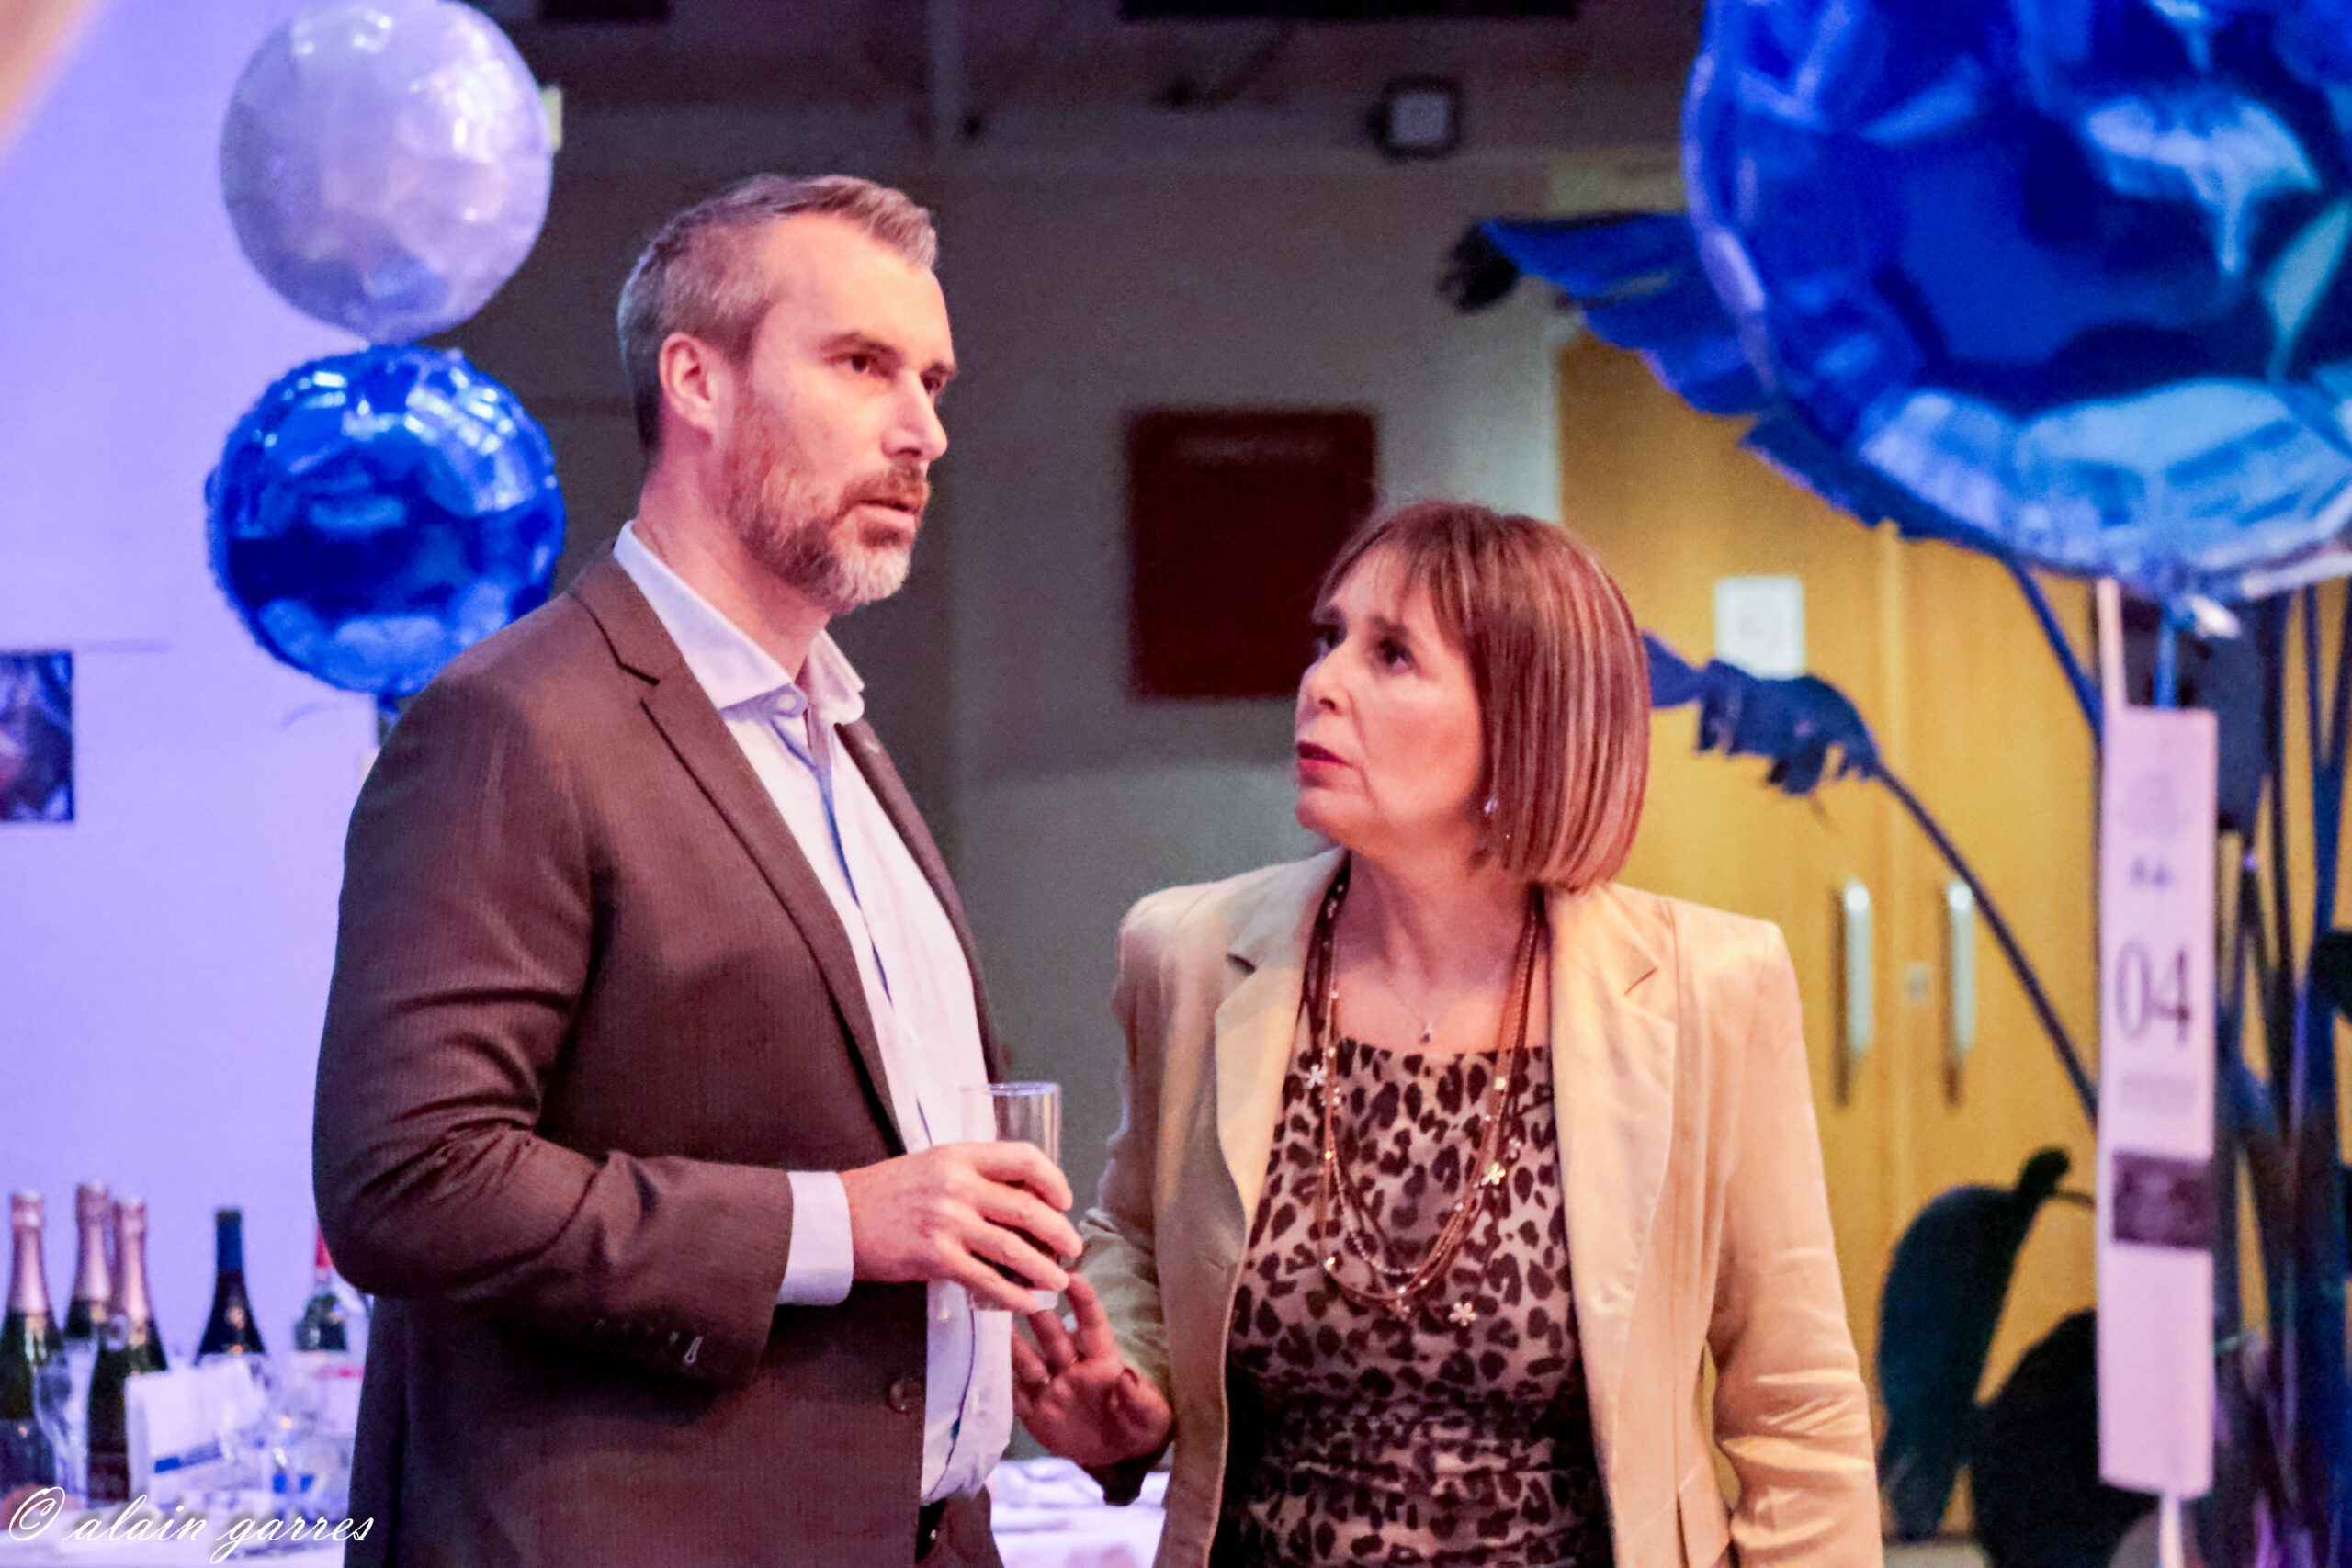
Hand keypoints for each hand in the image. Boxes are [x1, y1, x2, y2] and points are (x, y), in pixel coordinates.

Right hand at [840, 1142, 1081, 1312]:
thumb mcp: (932, 1166)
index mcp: (960, 1155)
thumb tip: (1018, 1202)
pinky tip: (1026, 1302)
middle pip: (1027, 1207)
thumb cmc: (886, 1193)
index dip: (1053, 1179)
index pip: (1023, 1158)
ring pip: (1013, 1247)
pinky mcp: (935, 1257)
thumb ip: (971, 1177)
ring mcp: (947, 1221)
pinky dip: (1013, 1294)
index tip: (1064, 1200)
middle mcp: (957, 1184)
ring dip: (1043, 1268)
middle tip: (1073, 1248)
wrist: (839, 1218)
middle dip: (1059, 1232)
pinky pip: (986, 1279)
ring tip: (1059, 1281)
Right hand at [1011, 1274, 1173, 1466]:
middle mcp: (1073, 1368)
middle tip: (1018, 1285)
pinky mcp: (1035, 1413)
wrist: (1118, 1460)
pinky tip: (982, 1361)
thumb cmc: (1140, 1427)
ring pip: (1027, 1358)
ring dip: (1011, 1339)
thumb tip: (1129, 1378)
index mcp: (1103, 1361)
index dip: (1083, 1300)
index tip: (1071, 1276)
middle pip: (1052, 1334)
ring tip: (992, 1316)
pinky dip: (998, 1378)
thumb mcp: (1151, 1417)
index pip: (1092, 1324)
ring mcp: (1052, 1389)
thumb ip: (1141, 1399)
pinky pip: (1014, 1393)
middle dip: (1037, 1309)